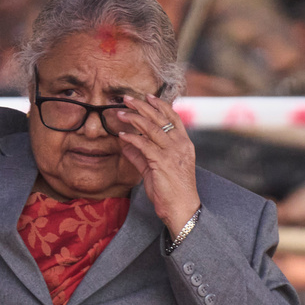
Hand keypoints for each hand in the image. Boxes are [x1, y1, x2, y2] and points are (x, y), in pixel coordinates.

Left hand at [117, 94, 200, 236]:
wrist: (182, 208)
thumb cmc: (170, 191)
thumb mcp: (155, 169)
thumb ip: (141, 155)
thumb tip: (126, 144)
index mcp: (184, 144)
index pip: (173, 117)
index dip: (160, 105)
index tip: (147, 96)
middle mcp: (180, 144)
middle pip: (160, 118)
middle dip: (142, 105)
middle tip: (127, 98)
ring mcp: (172, 152)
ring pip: (151, 128)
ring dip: (134, 118)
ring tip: (120, 113)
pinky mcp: (162, 162)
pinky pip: (144, 145)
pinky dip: (131, 138)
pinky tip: (121, 135)